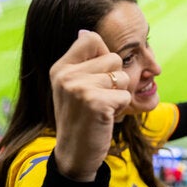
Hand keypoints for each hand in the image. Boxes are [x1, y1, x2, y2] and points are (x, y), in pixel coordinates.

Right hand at [49, 30, 131, 181]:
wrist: (74, 154)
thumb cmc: (80, 119)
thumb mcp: (72, 87)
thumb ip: (81, 61)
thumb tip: (85, 31)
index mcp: (60, 68)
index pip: (91, 39)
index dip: (104, 56)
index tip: (98, 77)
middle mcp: (67, 75)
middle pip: (114, 58)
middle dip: (116, 81)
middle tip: (100, 100)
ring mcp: (80, 88)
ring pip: (123, 78)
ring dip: (120, 96)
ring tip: (102, 109)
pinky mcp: (95, 103)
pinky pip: (125, 96)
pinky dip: (122, 109)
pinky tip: (105, 119)